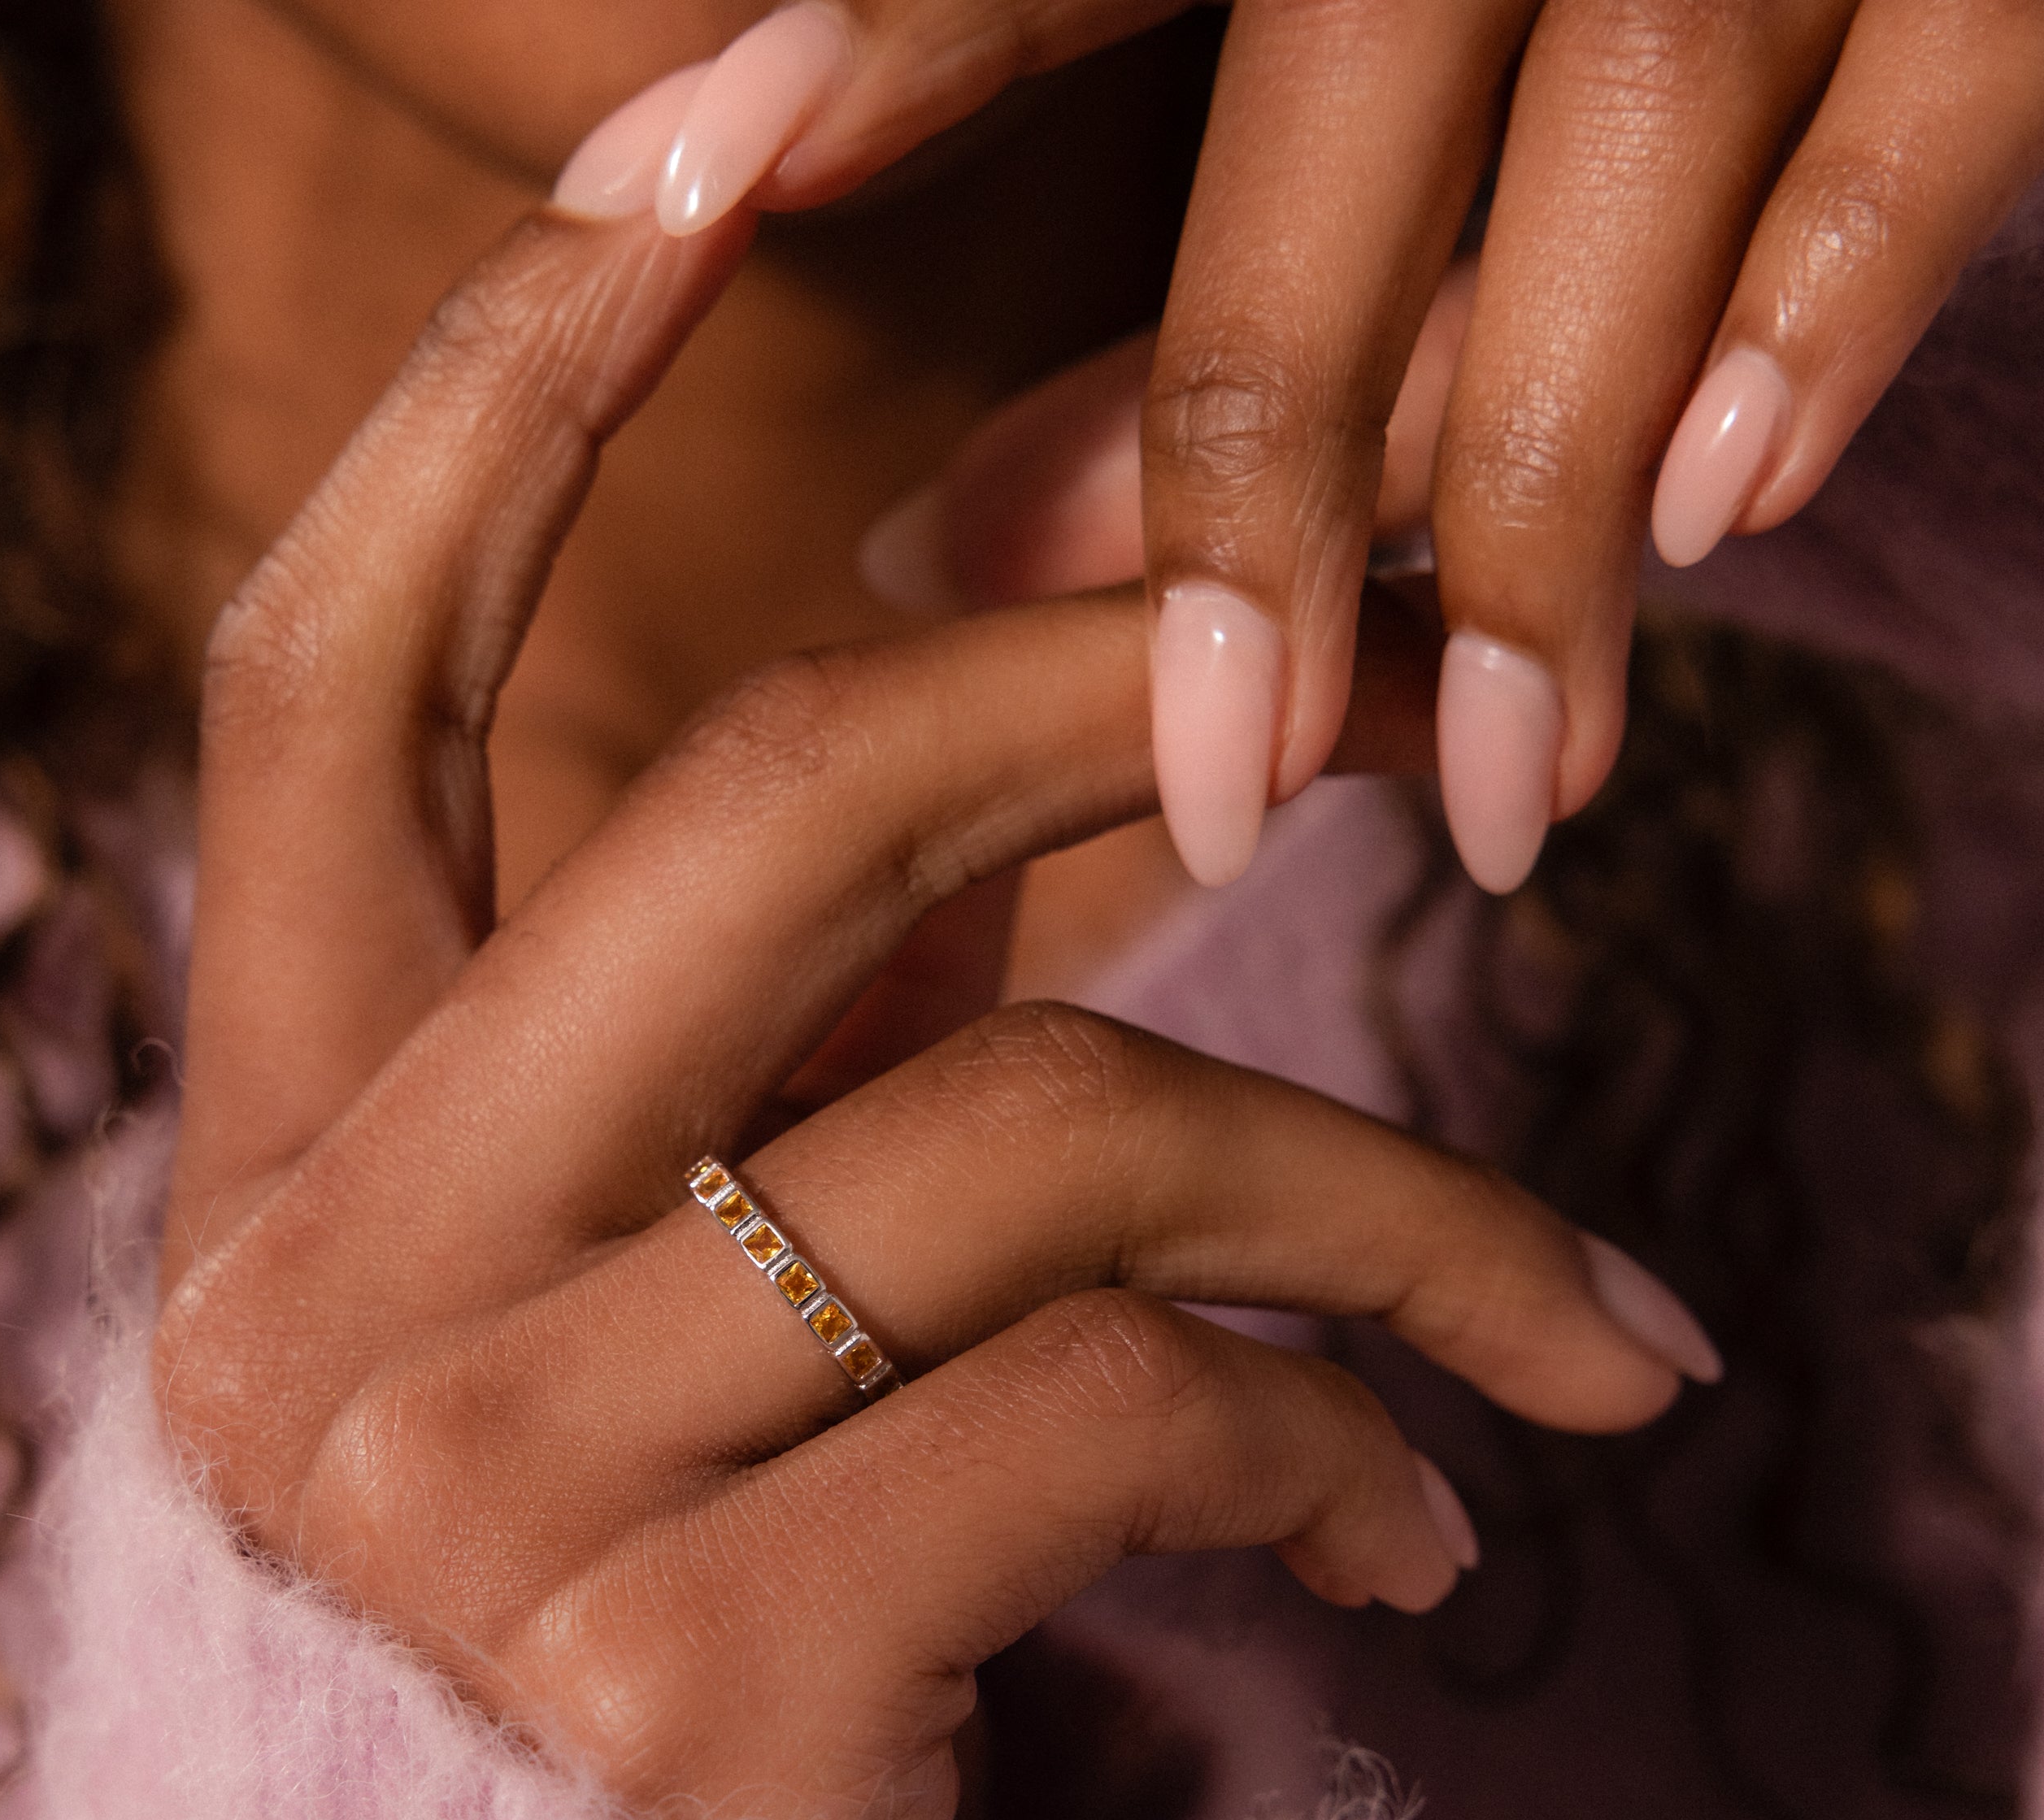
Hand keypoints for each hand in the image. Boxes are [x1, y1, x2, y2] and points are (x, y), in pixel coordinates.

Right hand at [156, 199, 1714, 1819]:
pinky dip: (1352, 1433)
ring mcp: (480, 1506)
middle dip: (1102, 685)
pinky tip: (1425, 1529)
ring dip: (1390, 1196)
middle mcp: (322, 1308)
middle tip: (1369, 711)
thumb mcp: (652, 1308)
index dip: (484, 401)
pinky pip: (1130, 1397)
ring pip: (1054, 1125)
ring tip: (1566, 1321)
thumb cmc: (658, 1620)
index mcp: (276, 1170)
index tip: (673, 164)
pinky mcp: (697, 1690)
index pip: (321, 692)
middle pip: (766, 805)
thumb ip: (779, 1035)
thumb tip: (1112, 696)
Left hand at [553, 2, 2043, 892]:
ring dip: (1548, 501)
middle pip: (1342, 127)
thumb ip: (1078, 202)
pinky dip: (1845, 288)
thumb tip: (935, 558)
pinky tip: (1733, 507)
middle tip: (1220, 791)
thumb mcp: (1257, 6)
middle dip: (1272, 480)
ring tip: (1498, 787)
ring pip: (1636, 135)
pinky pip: (1945, 91)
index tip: (835, 388)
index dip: (909, 92)